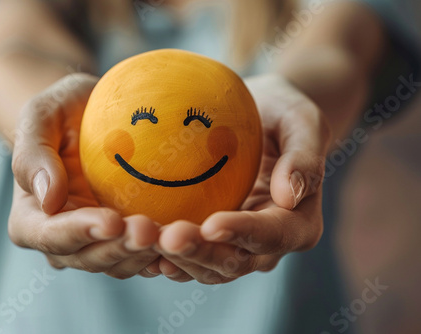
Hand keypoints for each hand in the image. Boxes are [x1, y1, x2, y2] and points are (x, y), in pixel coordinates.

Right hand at [8, 74, 160, 278]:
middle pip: (90, 257)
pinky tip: (189, 241)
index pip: (51, 235)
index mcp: (32, 219)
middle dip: (121, 248)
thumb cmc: (63, 111)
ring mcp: (98, 243)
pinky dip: (166, 254)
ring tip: (175, 236)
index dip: (81, 233)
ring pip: (122, 263)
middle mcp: (64, 240)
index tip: (111, 221)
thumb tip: (49, 200)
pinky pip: (147, 255)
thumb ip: (34, 154)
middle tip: (151, 230)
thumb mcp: (42, 116)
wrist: (92, 118)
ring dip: (148, 254)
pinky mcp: (128, 238)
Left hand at [153, 74, 330, 283]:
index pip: (273, 235)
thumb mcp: (301, 119)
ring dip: (175, 258)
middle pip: (235, 261)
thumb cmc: (283, 114)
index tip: (212, 222)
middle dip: (200, 253)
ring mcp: (235, 243)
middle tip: (166, 237)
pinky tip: (136, 240)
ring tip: (143, 240)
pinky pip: (185, 255)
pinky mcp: (209, 237)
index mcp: (298, 222)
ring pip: (206, 267)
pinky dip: (161, 253)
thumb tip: (290, 195)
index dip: (243, 233)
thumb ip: (304, 154)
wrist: (260, 118)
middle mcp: (267, 243)